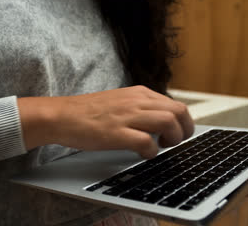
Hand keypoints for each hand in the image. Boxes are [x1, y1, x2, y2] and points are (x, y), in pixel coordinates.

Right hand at [18, 86, 194, 158]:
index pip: (175, 104)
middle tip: (175, 142)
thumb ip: (140, 107)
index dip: (182, 122)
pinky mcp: (117, 133)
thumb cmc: (88, 112)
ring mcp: (127, 116)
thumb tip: (160, 121)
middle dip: (185, 130)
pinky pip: (147, 142)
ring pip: (168, 122)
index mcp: (139, 93)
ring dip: (172, 139)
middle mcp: (136, 101)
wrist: (62, 115)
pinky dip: (151, 151)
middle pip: (178, 111)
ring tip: (161, 147)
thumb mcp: (120, 101)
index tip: (177, 133)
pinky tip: (143, 154)